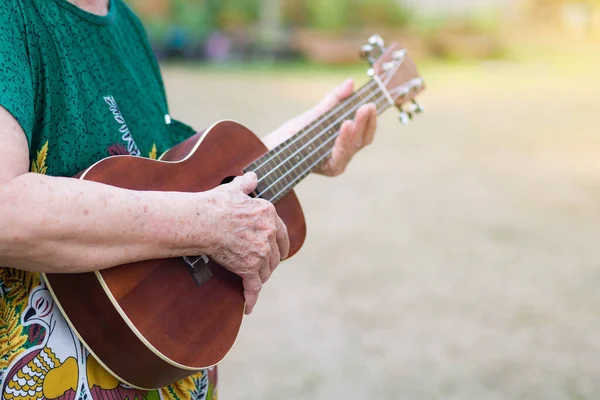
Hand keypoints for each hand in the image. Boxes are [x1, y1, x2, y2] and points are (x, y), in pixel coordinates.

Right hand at [201, 172, 289, 314]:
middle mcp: (269, 232)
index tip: (278, 253)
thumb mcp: (233, 189)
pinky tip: (249, 307)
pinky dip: (251, 298)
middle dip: (268, 263)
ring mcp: (261, 251)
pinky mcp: (249, 267)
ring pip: (265, 271)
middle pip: (274, 256)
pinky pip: (253, 287)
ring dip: (259, 278)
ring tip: (251, 282)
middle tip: (260, 268)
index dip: (280, 246)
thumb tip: (253, 176)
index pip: (282, 234)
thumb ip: (246, 184)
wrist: (201, 221)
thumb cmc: (214, 204)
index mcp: (269, 213)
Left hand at [264, 79, 377, 176]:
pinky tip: (346, 125)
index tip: (373, 102)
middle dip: (367, 122)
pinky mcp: (325, 170)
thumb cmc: (291, 135)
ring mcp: (334, 164)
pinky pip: (339, 157)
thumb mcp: (315, 114)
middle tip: (369, 105)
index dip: (371, 119)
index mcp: (342, 145)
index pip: (364, 134)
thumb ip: (334, 100)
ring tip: (359, 111)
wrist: (268, 149)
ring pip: (353, 148)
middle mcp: (341, 156)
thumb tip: (351, 82)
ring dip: (358, 129)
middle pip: (362, 141)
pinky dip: (344, 141)